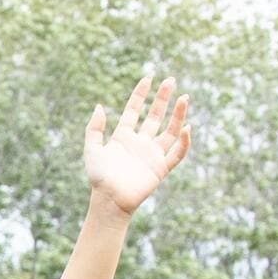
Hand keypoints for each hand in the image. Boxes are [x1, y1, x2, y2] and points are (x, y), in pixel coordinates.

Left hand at [84, 73, 192, 215]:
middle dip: (163, 98)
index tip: (149, 77)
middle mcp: (140, 143)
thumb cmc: (98, 177)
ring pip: (170, 130)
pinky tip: (185, 127)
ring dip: (178, 114)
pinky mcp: (161, 168)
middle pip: (155, 115)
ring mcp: (152, 155)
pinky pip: (177, 153)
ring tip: (184, 97)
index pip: (135, 109)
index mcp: (123, 136)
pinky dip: (183, 141)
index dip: (141, 94)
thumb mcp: (91, 149)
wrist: (109, 201)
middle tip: (171, 80)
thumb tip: (99, 106)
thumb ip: (94, 128)